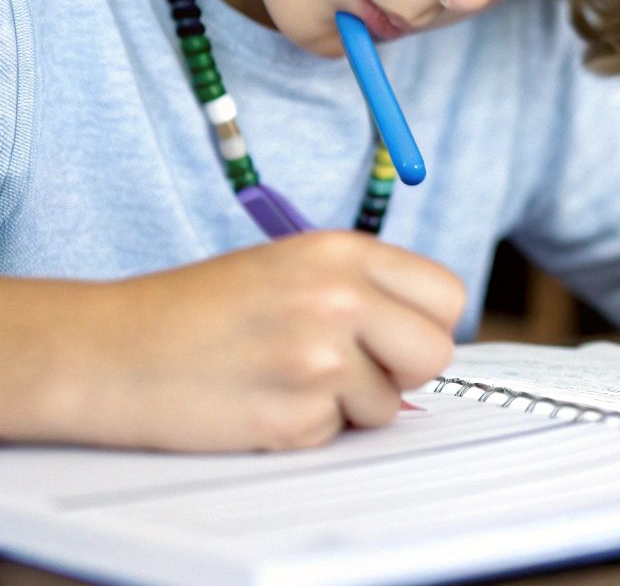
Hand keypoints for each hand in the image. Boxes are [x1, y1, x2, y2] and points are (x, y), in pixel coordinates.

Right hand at [11, 232, 464, 451]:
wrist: (108, 351)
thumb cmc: (192, 310)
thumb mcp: (288, 267)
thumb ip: (361, 289)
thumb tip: (423, 334)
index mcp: (342, 251)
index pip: (446, 293)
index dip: (426, 322)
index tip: (398, 334)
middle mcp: (340, 297)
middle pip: (436, 351)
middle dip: (405, 369)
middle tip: (354, 368)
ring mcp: (320, 358)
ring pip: (390, 403)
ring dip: (349, 404)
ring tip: (284, 377)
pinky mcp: (297, 415)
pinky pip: (339, 433)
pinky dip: (306, 428)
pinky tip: (260, 400)